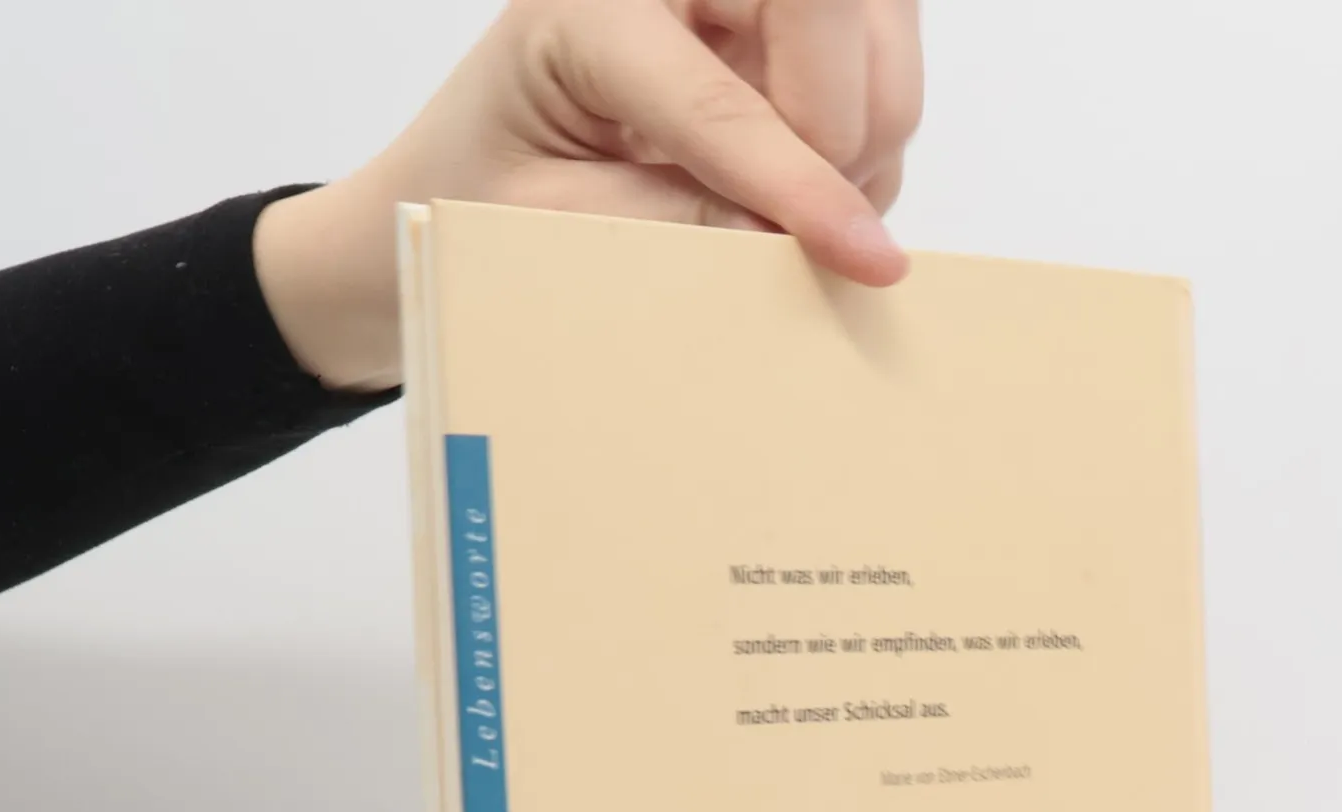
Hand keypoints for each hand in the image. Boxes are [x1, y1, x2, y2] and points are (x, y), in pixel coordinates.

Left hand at [256, 0, 922, 391]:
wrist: (465, 184)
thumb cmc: (487, 197)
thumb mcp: (556, 230)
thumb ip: (669, 233)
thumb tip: (790, 244)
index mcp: (589, 7)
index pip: (718, 95)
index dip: (797, 180)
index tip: (863, 257)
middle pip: (832, 7)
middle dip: (846, 126)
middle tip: (817, 222)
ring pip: (876, 31)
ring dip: (865, 137)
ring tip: (801, 211)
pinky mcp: (779, 30)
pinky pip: (875, 74)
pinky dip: (864, 147)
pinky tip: (801, 188)